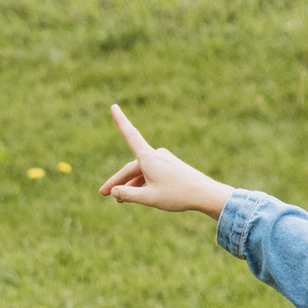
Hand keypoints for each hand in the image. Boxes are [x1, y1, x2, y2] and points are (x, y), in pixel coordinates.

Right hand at [99, 106, 234, 217]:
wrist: (205, 194)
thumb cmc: (177, 195)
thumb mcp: (149, 198)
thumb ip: (129, 195)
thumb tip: (115, 191)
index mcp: (149, 158)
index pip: (130, 135)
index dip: (120, 121)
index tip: (113, 106)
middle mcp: (155, 155)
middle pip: (131, 167)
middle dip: (118, 181)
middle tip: (103, 193)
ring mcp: (163, 160)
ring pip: (140, 172)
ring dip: (130, 185)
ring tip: (119, 200)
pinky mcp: (170, 167)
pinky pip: (150, 173)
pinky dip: (142, 183)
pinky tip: (137, 195)